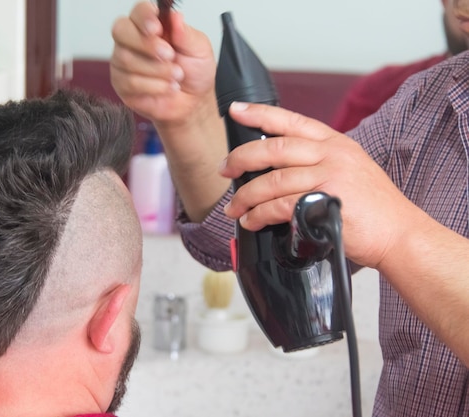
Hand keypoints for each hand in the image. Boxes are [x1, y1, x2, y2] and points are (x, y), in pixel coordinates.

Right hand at [110, 1, 216, 127]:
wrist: (193, 102)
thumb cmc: (194, 72)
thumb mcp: (199, 50)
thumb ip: (186, 34)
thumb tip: (175, 16)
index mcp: (151, 25)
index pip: (138, 11)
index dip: (144, 16)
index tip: (157, 28)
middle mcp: (133, 40)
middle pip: (121, 30)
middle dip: (146, 44)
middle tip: (169, 55)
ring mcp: (123, 62)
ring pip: (126, 59)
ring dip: (157, 70)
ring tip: (176, 75)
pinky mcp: (122, 84)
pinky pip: (130, 82)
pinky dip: (154, 86)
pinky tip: (167, 87)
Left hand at [219, 102, 425, 268]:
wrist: (399, 234)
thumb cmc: (373, 208)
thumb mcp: (349, 170)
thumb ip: (317, 163)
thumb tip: (277, 168)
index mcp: (335, 142)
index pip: (291, 120)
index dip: (260, 113)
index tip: (236, 110)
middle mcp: (332, 153)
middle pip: (274, 148)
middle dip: (241, 159)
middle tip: (225, 170)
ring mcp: (330, 176)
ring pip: (273, 180)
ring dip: (246, 196)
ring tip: (234, 208)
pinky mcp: (325, 201)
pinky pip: (280, 205)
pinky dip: (260, 214)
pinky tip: (252, 220)